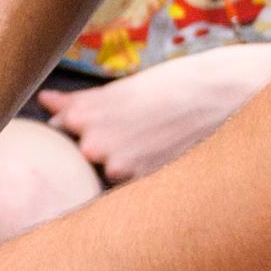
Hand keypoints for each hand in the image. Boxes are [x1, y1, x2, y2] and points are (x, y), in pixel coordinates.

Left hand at [37, 47, 270, 182]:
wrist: (225, 95)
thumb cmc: (174, 86)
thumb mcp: (122, 88)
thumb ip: (80, 102)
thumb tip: (45, 101)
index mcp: (82, 116)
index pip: (61, 131)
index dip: (81, 127)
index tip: (102, 120)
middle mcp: (94, 146)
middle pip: (84, 155)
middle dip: (104, 145)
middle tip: (138, 128)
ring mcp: (119, 169)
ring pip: (109, 171)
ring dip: (125, 161)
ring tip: (156, 139)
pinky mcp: (145, 185)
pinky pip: (131, 184)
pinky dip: (145, 172)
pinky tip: (165, 153)